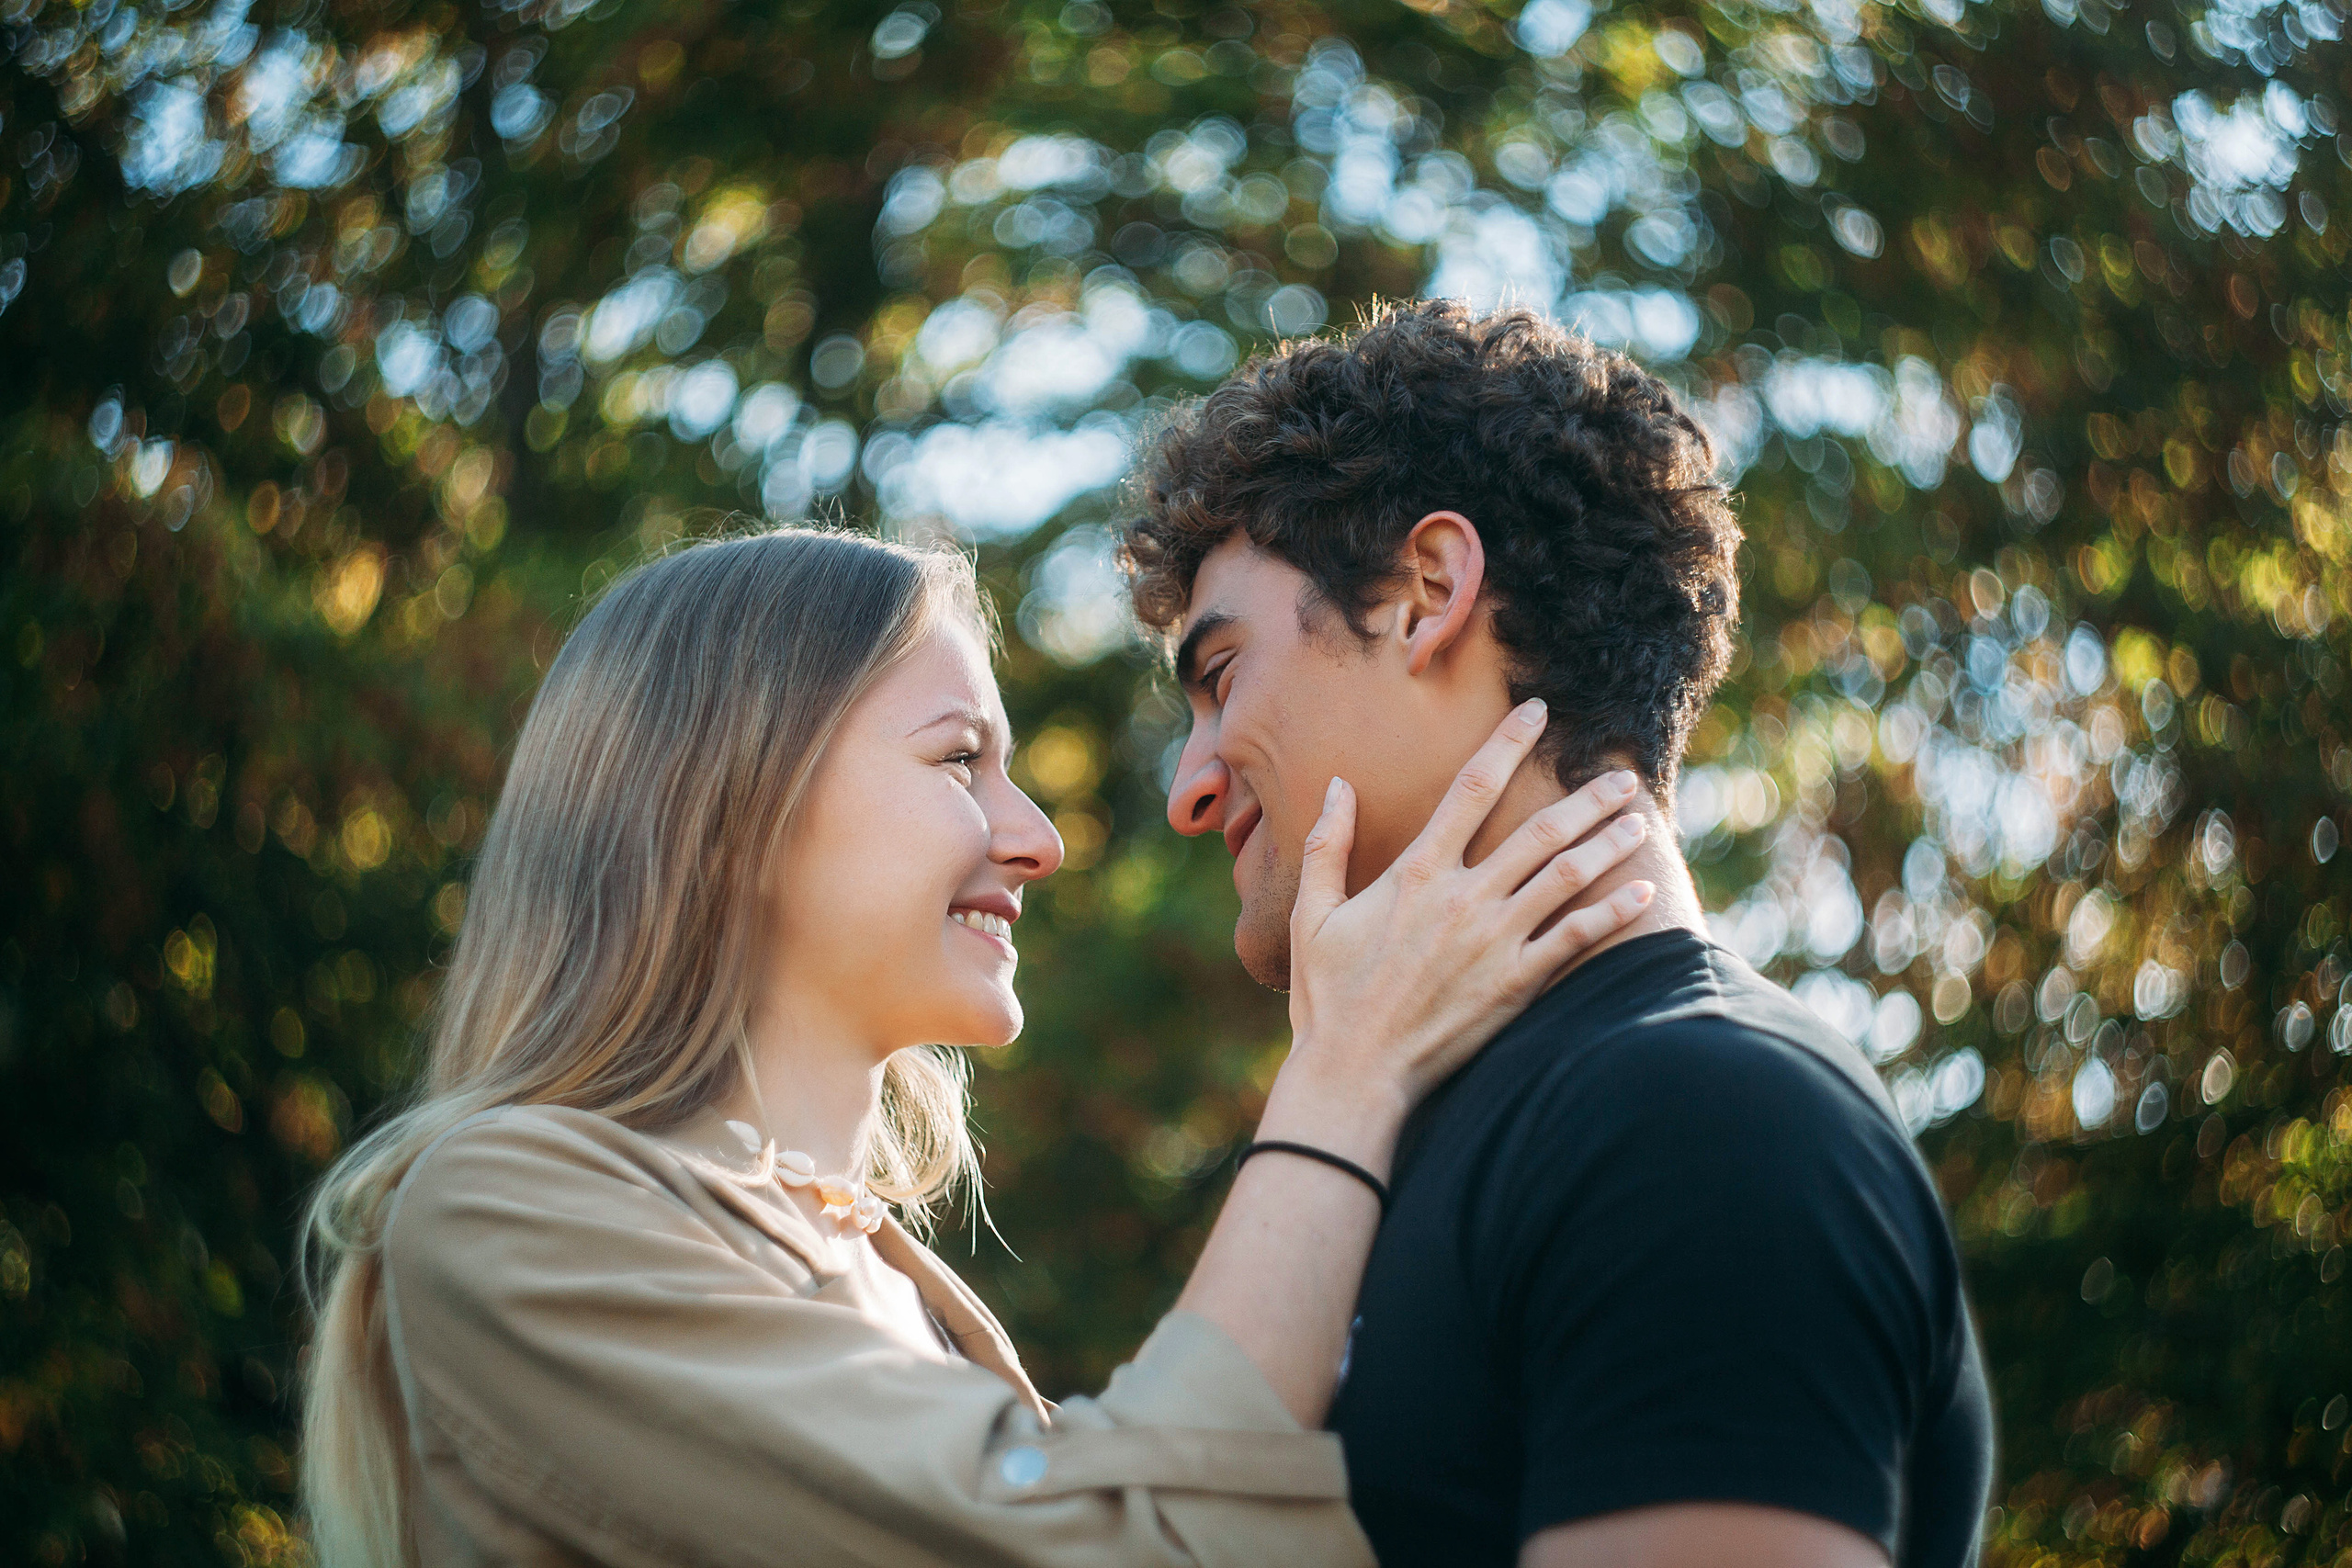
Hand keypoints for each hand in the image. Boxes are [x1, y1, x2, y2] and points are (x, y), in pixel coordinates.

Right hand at [1268, 700, 1654, 1157]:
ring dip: (1609, 844)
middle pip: (1540, 830)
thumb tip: (1337, 785)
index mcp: (1415, 873)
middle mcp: (1462, 898)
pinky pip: (1576, 940)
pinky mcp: (1515, 984)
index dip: (1507, 744)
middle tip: (1622, 774)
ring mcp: (1494, 941)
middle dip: (1586, 797)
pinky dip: (1614, 913)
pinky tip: (1644, 892)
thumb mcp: (1312, 916)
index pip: (1470, 788)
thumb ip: (1329, 846)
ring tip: (1639, 821)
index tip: (1538, 713)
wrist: (1354, 1073)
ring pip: (1567, 877)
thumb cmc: (1328, 997)